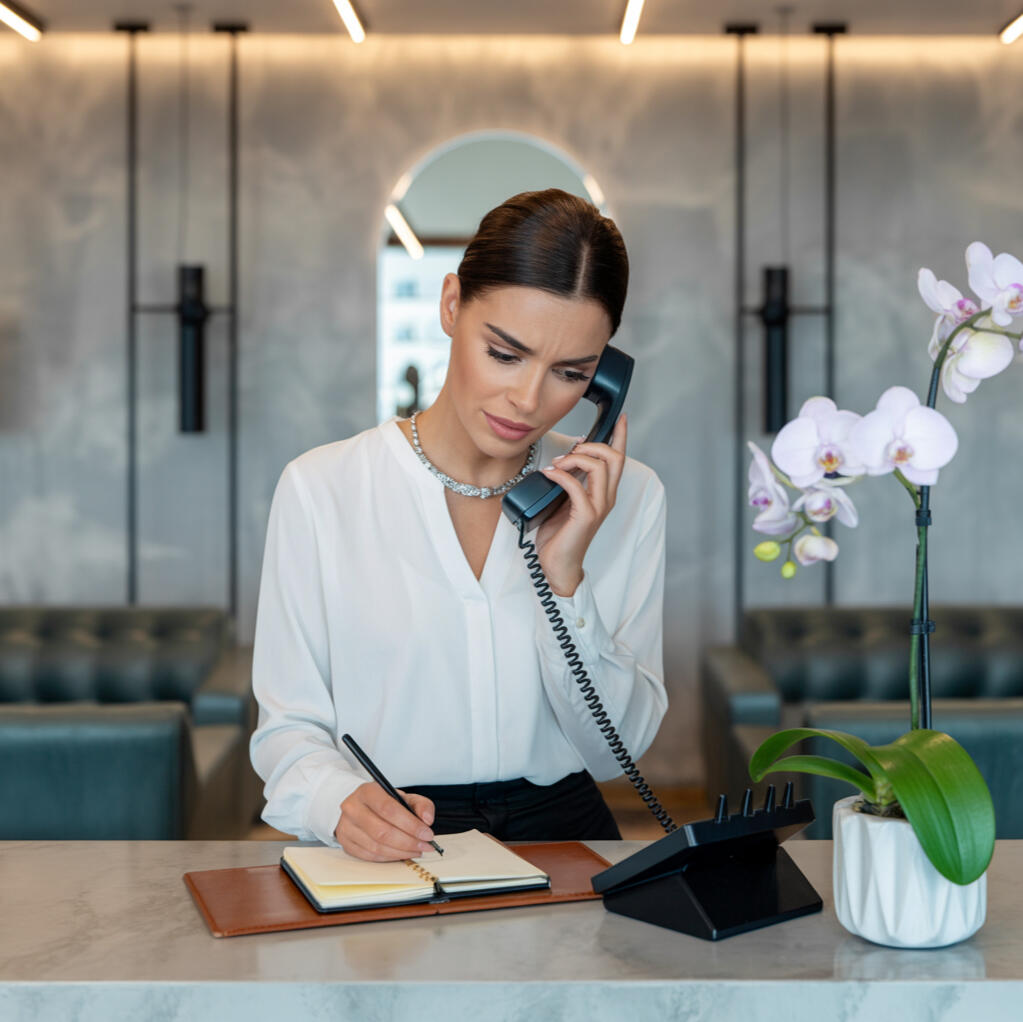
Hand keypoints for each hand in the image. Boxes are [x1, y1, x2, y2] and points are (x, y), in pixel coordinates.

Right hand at [335, 782, 436, 860]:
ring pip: (376, 847)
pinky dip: (389, 858)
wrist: (360, 806)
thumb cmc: (384, 802)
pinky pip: (370, 856)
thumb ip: (421, 805)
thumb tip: (427, 819)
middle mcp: (353, 808)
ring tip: (416, 850)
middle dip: (408, 841)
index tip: (427, 833)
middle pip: (382, 831)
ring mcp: (346, 827)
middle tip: (425, 845)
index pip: (389, 809)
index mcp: (367, 791)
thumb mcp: (404, 797)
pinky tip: (402, 854)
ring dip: (401, 852)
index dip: (411, 824)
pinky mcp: (346, 843)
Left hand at [535, 413, 626, 596]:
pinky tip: (549, 475)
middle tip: (569, 452)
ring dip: (575, 458)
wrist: (557, 565)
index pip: (619, 459)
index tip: (620, 418)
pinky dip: (561, 475)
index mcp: (604, 492)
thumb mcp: (564, 500)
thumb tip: (564, 458)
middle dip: (592, 445)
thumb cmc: (559, 534)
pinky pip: (576, 485)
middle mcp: (607, 497)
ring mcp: (598, 507)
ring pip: (599, 466)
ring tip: (556, 464)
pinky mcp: (586, 516)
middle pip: (613, 457)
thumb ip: (570, 480)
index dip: (621, 436)